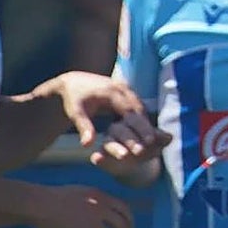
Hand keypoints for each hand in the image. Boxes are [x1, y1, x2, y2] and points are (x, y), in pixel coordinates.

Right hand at [29, 184, 133, 227]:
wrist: (42, 204)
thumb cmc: (56, 197)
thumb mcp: (83, 192)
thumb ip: (95, 200)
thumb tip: (102, 208)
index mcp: (102, 197)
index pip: (125, 209)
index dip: (130, 221)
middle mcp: (101, 209)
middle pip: (122, 226)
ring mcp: (93, 223)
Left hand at [35, 71, 156, 146]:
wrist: (73, 82)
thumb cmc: (74, 99)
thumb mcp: (75, 113)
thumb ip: (84, 127)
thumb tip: (87, 145)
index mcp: (111, 91)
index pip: (130, 111)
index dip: (140, 126)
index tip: (147, 141)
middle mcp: (121, 87)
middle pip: (139, 107)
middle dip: (146, 125)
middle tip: (154, 142)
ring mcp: (124, 87)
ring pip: (139, 105)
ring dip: (145, 121)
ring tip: (152, 139)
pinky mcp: (125, 90)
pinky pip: (136, 104)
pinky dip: (141, 116)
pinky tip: (143, 130)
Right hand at [90, 111, 171, 181]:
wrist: (134, 162)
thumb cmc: (146, 146)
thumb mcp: (154, 143)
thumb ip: (160, 139)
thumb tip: (170, 137)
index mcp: (130, 121)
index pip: (135, 122)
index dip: (144, 130)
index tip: (152, 140)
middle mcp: (117, 129)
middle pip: (121, 130)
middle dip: (131, 140)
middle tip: (140, 151)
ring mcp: (108, 142)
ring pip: (109, 142)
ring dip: (116, 148)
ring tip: (124, 155)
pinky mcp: (101, 156)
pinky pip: (97, 155)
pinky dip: (98, 157)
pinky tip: (97, 159)